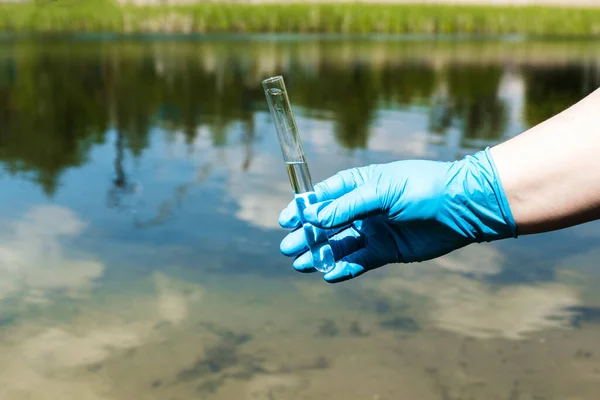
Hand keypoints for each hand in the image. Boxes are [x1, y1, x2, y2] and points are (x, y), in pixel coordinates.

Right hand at [278, 148, 517, 282]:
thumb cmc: (421, 188)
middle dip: (307, 235)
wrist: (461, 207)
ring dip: (320, 254)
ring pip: (340, 245)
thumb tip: (314, 217)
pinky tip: (329, 274)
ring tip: (300, 264)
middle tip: (288, 248)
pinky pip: (359, 261)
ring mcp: (374, 230)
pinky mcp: (386, 251)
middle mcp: (363, 208)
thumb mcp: (381, 191)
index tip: (286, 219)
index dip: (304, 207)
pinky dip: (344, 268)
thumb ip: (348, 206)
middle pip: (327, 224)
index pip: (323, 196)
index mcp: (359, 184)